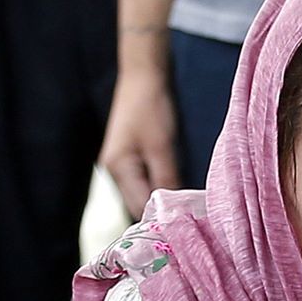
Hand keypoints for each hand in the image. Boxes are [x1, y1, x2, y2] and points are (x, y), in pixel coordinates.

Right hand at [99, 70, 180, 218]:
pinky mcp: (130, 157)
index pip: (138, 207)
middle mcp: (114, 171)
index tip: (184, 225)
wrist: (143, 75)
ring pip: (141, 193)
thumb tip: (174, 211)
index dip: (159, 218)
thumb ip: (166, 180)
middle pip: (137, 203)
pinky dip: (158, 186)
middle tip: (187, 220)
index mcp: (118, 169)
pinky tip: (175, 188)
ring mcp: (120, 164)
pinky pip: (144, 181)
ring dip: (160, 199)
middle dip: (159, 212)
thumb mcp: (163, 147)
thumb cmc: (151, 107)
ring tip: (184, 206)